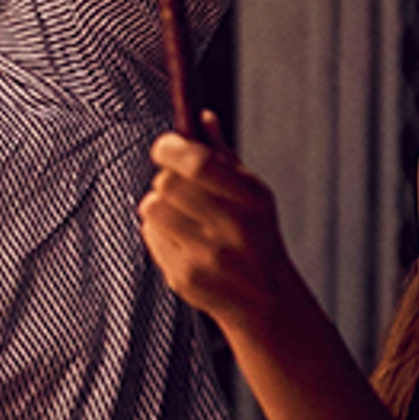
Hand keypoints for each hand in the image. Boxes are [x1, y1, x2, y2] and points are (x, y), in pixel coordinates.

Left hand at [134, 129, 307, 335]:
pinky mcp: (185, 279)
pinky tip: (183, 243)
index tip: (165, 147)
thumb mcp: (252, 195)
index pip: (198, 163)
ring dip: (159, 206)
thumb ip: (223, 155)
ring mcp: (207, 257)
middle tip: (179, 189)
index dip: (171, 148)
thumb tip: (201, 117)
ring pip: (152, 207)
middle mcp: (233, 229)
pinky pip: (150, 236)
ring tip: (181, 216)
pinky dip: (159, 233)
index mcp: (252, 200)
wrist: (268, 302)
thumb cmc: (256, 237)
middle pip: (167, 183)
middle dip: (167, 179)